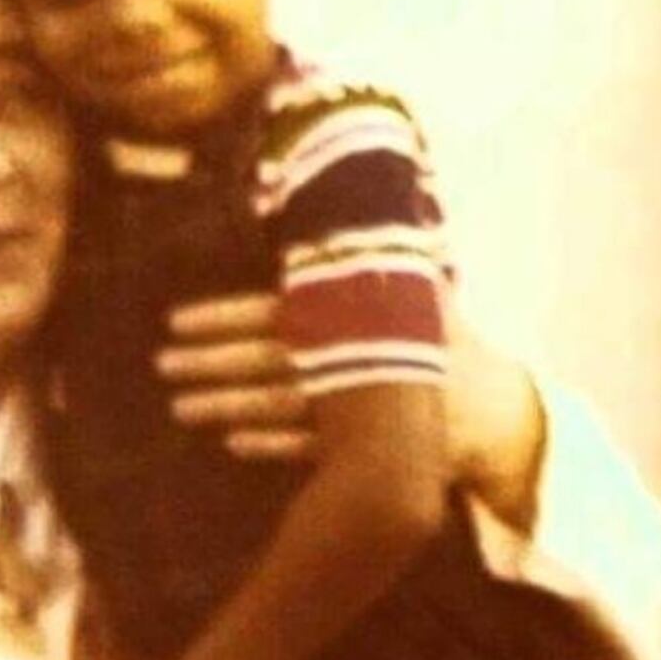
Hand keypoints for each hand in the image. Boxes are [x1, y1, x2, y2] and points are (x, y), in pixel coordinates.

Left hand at [155, 290, 547, 526]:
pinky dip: (272, 445)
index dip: (224, 316)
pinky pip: (311, 449)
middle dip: (211, 361)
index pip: (278, 311)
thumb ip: (375, 257)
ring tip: (181, 406)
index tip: (174, 320)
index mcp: (359, 316)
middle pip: (269, 360)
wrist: (498, 412)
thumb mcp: (419, 291)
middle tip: (162, 363)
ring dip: (228, 404)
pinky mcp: (370, 450)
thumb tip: (343, 209)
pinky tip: (233, 441)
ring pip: (281, 405)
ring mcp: (359, 408)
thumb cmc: (449, 344)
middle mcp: (353, 359)